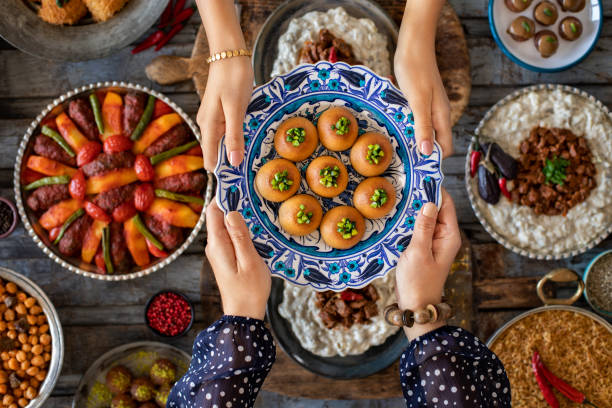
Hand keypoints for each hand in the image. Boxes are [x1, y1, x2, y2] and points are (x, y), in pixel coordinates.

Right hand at [198, 57, 252, 170]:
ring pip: (222, 142)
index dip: (224, 172)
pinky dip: (237, 136)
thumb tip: (233, 163)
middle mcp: (207, 125)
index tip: (241, 180)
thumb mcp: (236, 109)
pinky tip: (250, 136)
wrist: (229, 54)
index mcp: (209, 127)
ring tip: (254, 155)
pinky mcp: (219, 112)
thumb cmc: (234, 79)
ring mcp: (212, 118)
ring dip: (236, 149)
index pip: (210, 160)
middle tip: (253, 168)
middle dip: (232, 162)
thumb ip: (235, 137)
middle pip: (216, 153)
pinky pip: (226, 131)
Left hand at [205, 200, 269, 319]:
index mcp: (217, 244)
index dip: (224, 194)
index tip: (238, 181)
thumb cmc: (249, 290)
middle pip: (219, 216)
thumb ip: (240, 236)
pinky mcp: (225, 256)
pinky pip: (230, 235)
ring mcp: (218, 251)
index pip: (214, 211)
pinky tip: (253, 226)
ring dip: (238, 215)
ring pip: (225, 225)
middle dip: (232, 202)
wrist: (244, 315)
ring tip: (255, 203)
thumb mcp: (249, 261)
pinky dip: (240, 227)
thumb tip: (231, 211)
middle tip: (251, 189)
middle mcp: (213, 245)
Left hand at [395, 52, 452, 157]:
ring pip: (421, 130)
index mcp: (441, 117)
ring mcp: (428, 107)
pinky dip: (403, 122)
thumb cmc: (416, 72)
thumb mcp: (418, 102)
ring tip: (392, 142)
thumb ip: (423, 127)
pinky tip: (390, 122)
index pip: (444, 147)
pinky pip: (412, 118)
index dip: (432, 158)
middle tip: (398, 157)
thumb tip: (427, 152)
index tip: (414, 166)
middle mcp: (438, 114)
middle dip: (418, 150)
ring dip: (409, 136)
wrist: (413, 46)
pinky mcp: (417, 100)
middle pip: (432, 141)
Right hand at [395, 189, 460, 338]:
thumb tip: (429, 202)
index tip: (420, 174)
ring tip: (397, 194)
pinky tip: (395, 215)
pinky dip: (408, 221)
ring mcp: (433, 242)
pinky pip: (417, 228)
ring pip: (425, 217)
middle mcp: (444, 236)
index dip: (434, 188)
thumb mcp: (418, 252)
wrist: (415, 307)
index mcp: (449, 236)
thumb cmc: (418, 282)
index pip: (445, 204)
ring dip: (413, 209)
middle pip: (435, 208)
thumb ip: (424, 227)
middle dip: (421, 196)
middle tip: (403, 181)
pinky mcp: (422, 247)